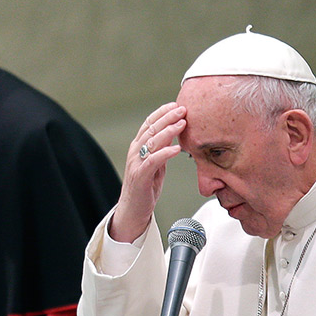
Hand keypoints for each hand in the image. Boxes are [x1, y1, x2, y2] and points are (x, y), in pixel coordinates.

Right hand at [107, 102, 186, 242]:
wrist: (133, 211)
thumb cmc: (145, 188)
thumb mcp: (156, 164)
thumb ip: (162, 149)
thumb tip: (175, 134)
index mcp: (138, 147)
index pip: (149, 124)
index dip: (162, 112)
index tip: (176, 105)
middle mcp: (135, 152)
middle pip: (151, 129)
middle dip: (167, 117)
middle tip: (183, 109)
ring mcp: (136, 163)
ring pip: (151, 141)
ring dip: (168, 131)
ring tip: (182, 124)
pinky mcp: (140, 176)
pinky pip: (153, 161)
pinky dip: (165, 153)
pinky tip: (176, 148)